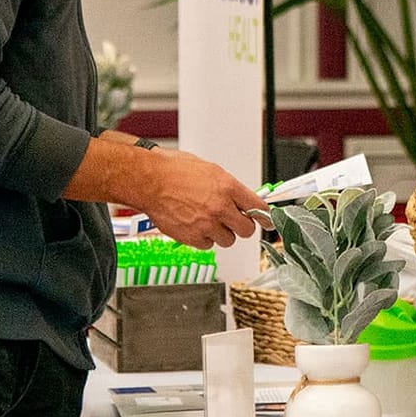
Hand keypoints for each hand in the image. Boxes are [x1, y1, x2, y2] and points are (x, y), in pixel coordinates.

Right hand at [138, 149, 271, 249]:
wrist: (149, 181)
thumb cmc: (174, 170)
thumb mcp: (210, 170)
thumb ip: (229, 188)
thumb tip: (242, 199)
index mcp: (228, 187)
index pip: (258, 208)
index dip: (264, 217)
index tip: (267, 221)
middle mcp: (220, 207)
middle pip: (247, 230)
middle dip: (242, 227)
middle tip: (234, 222)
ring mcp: (206, 224)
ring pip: (227, 241)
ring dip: (221, 234)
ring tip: (208, 221)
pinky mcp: (192, 237)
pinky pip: (208, 246)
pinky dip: (203, 239)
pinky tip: (195, 226)